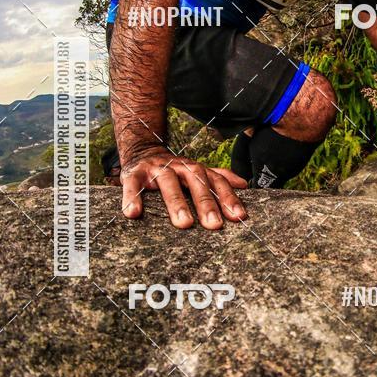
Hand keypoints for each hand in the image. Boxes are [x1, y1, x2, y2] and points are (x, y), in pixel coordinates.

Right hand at [119, 146, 247, 228]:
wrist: (142, 151)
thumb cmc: (174, 170)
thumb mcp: (196, 171)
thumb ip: (218, 178)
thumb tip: (243, 185)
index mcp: (196, 169)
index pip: (216, 183)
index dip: (228, 198)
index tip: (239, 217)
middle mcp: (180, 167)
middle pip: (196, 182)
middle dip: (206, 203)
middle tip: (214, 225)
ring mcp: (157, 169)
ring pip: (168, 183)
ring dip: (177, 202)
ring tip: (184, 224)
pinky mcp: (134, 173)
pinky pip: (133, 185)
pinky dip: (133, 198)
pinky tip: (133, 213)